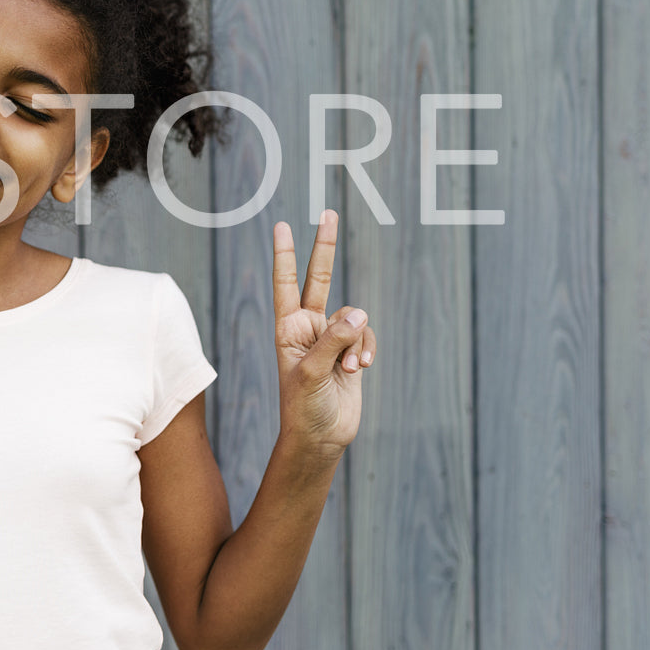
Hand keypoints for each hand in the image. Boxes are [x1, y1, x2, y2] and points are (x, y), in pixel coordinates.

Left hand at [271, 209, 377, 454]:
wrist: (320, 437)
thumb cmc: (303, 407)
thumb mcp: (312, 372)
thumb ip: (334, 340)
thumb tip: (359, 312)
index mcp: (288, 328)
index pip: (286, 283)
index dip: (285, 255)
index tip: (282, 226)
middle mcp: (308, 328)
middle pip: (319, 278)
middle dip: (324, 248)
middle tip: (327, 212)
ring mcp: (331, 339)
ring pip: (354, 318)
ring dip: (357, 340)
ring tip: (351, 366)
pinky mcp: (352, 352)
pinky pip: (366, 335)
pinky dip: (367, 348)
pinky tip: (362, 367)